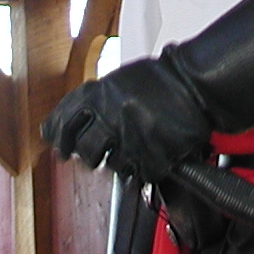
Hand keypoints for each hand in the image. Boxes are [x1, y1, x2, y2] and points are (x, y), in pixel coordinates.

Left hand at [42, 55, 211, 182]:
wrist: (195, 85)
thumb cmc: (161, 80)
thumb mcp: (119, 80)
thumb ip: (96, 99)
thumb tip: (75, 116)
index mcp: (100, 96)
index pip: (66, 122)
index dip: (59, 136)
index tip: (58, 144)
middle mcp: (112, 119)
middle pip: (85, 150)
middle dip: (88, 154)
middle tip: (94, 153)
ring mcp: (131, 141)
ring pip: (111, 165)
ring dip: (117, 160)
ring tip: (129, 148)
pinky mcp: (151, 159)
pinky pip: (137, 174)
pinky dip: (140, 167)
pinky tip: (146, 154)